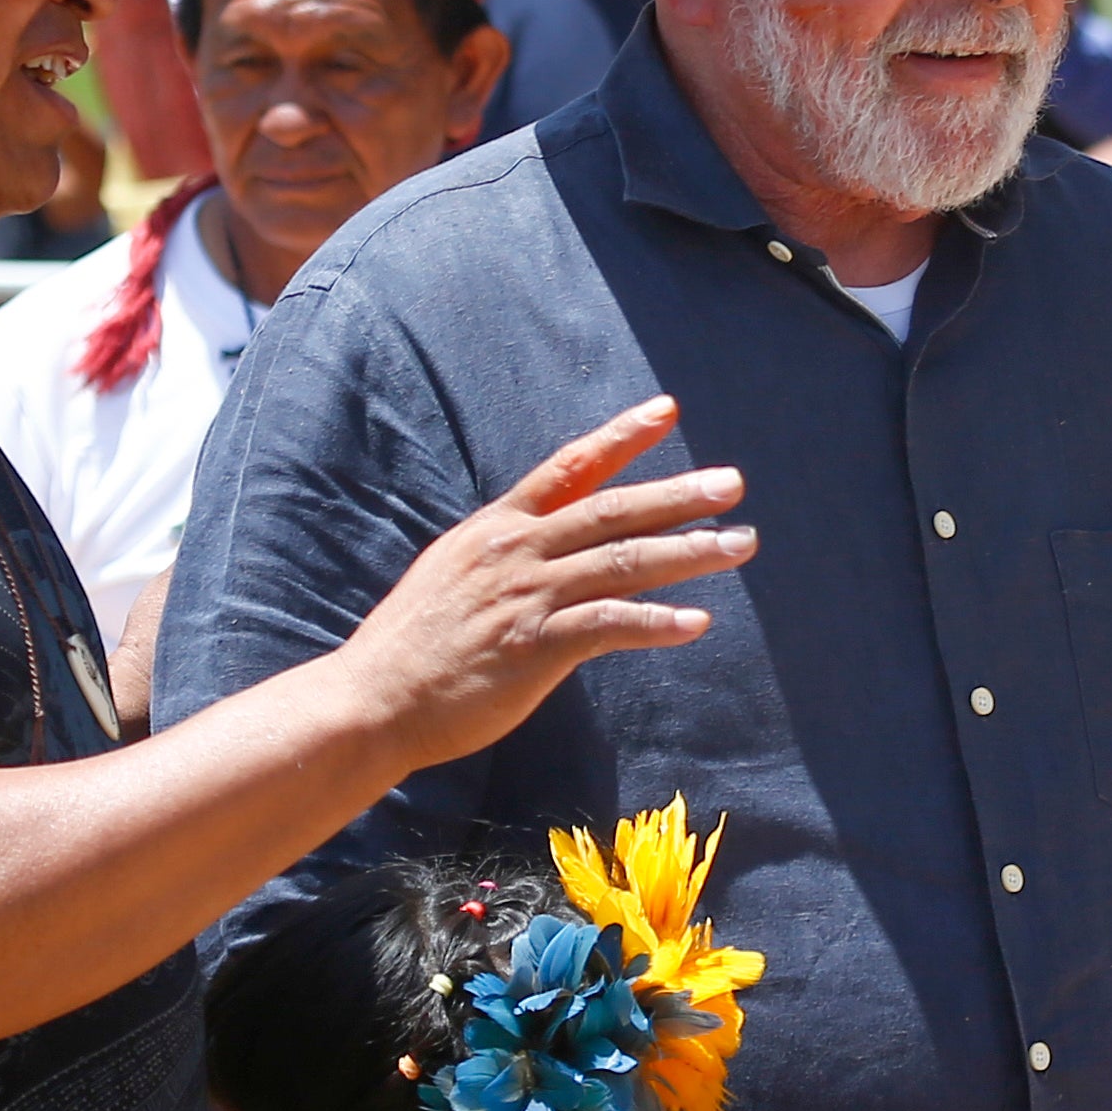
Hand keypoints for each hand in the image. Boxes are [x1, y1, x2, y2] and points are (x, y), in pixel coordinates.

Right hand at [330, 399, 753, 774]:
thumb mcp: (455, 574)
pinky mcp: (532, 647)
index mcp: (497, 528)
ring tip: (740, 545)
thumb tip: (547, 543)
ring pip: (621, 561)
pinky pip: (606, 625)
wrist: (371, 700)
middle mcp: (515, 550)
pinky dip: (654, 621)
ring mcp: (525, 597)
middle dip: (677, 494)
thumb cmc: (414, 647)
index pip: (569, 466)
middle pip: (611, 509)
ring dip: (688, 553)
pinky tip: (696, 622)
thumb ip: (506, 554)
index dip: (620, 436)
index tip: (667, 410)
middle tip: (733, 482)